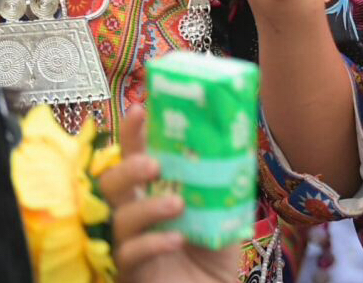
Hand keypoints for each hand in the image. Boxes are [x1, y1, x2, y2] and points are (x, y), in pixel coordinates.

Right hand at [96, 109, 239, 282]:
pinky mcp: (130, 272)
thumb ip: (226, 179)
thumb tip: (240, 136)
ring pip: (119, 218)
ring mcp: (128, 243)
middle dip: (128, 168)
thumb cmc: (214, 252)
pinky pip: (129, 254)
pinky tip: (177, 238)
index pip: (135, 157)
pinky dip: (152, 242)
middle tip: (154, 164)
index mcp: (153, 193)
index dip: (133, 134)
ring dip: (148, 206)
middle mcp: (134, 214)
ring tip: (177, 204)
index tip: (140, 109)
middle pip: (110, 184)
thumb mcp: (225, 209)